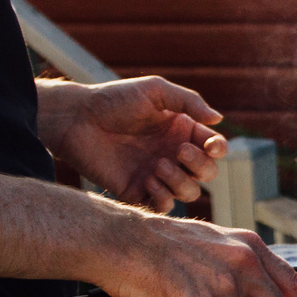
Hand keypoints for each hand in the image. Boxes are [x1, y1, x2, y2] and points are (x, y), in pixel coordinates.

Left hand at [41, 77, 225, 211]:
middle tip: (177, 151)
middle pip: (207, 173)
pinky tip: (148, 179)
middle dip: (199, 165)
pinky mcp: (137, 191)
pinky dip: (163, 196)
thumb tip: (219, 119)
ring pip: (189, 192)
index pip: (214, 147)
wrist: (76, 120)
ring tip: (157, 165)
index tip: (209, 145)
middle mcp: (173, 155)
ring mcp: (156, 174)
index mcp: (182, 131)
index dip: (218, 149)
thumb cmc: (114, 100)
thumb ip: (189, 102)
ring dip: (180, 181)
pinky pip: (164, 205)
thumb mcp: (155, 91)